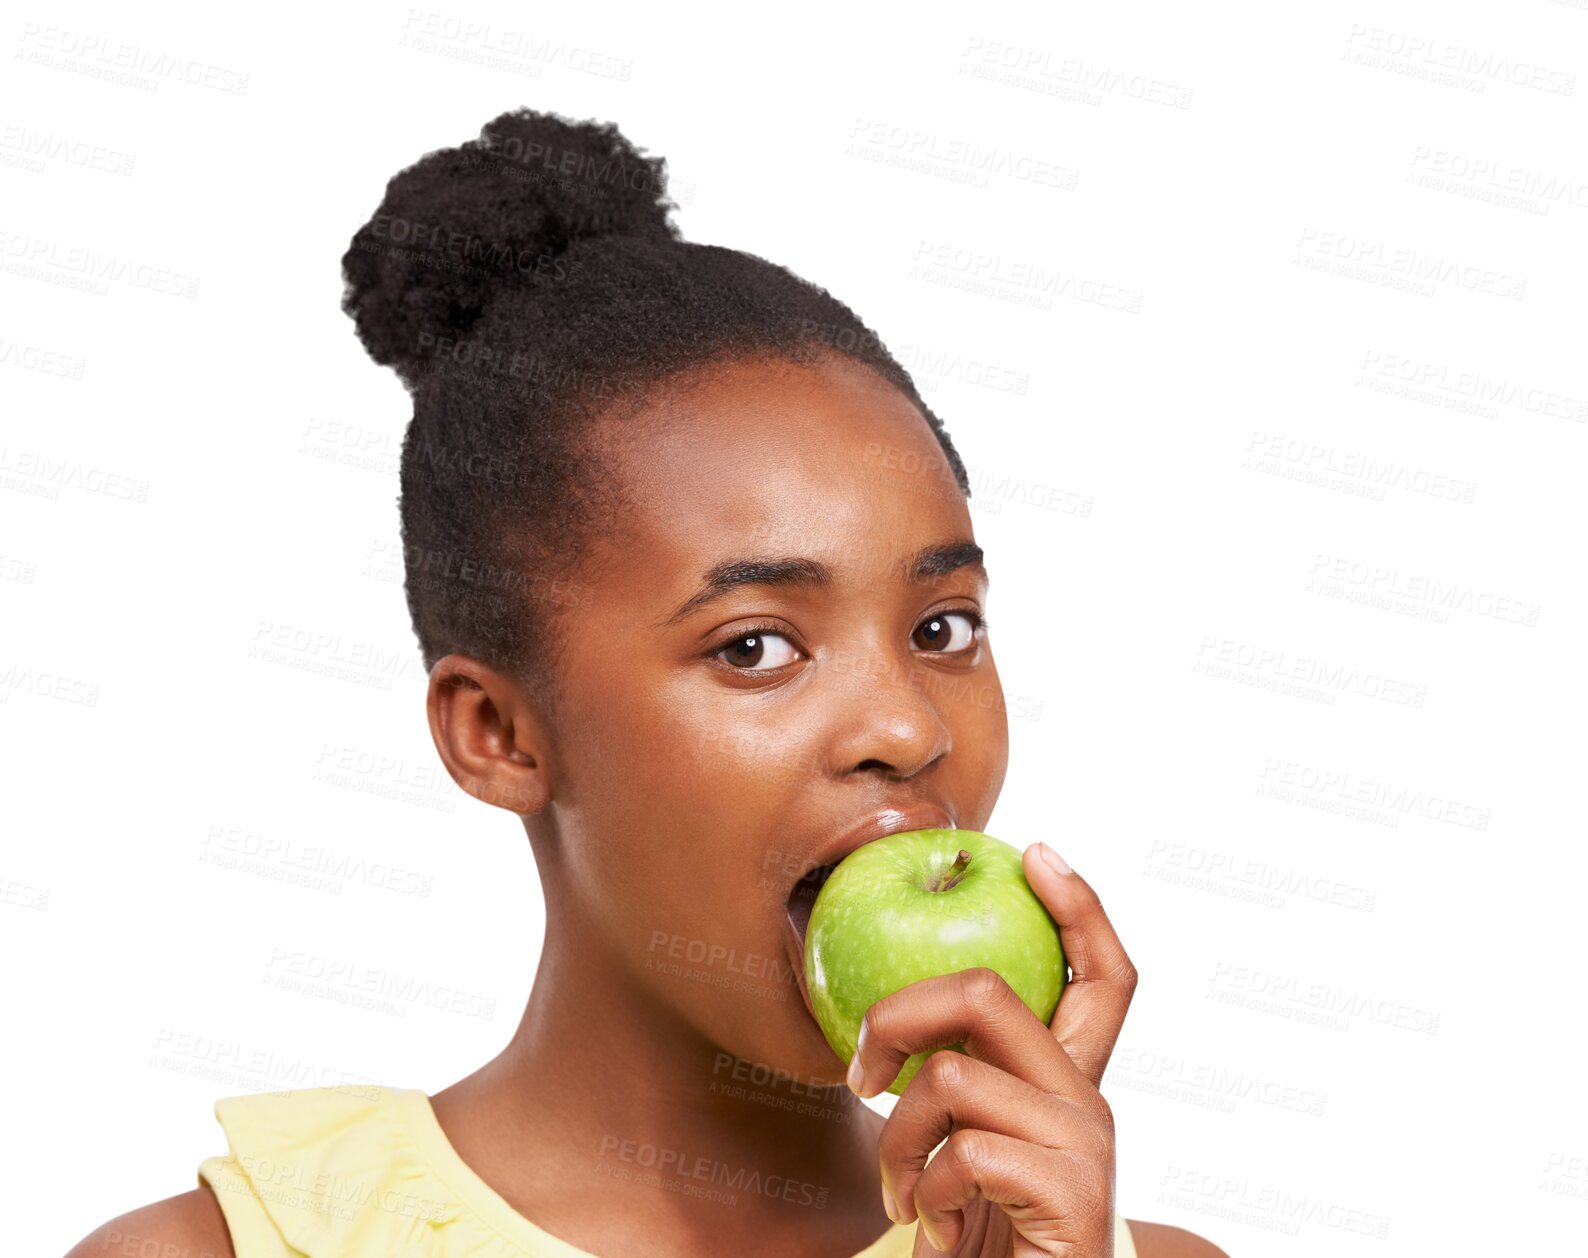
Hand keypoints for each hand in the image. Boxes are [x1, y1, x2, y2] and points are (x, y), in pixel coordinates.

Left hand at [846, 843, 1137, 1256]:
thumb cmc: (983, 1232)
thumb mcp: (966, 1145)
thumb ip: (956, 1082)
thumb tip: (887, 1025)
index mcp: (1070, 1082)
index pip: (1105, 975)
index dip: (1080, 907)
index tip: (1033, 854)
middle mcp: (1090, 1102)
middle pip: (992, 991)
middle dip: (899, 1011)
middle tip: (862, 1071)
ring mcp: (1087, 1145)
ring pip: (952, 1075)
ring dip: (898, 1138)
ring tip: (901, 1190)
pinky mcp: (1073, 1194)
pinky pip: (962, 1151)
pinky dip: (924, 1190)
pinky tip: (934, 1226)